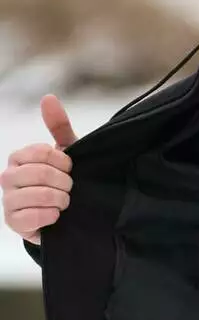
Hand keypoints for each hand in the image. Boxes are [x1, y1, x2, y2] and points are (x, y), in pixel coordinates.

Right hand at [1, 94, 77, 244]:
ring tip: (64, 202)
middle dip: (64, 182)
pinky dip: (51, 215)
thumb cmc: (63, 181)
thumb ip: (58, 126)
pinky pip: (32, 216)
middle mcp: (8, 177)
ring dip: (60, 200)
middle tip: (70, 188)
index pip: (42, 152)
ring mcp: (8, 200)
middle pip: (40, 173)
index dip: (63, 162)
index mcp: (19, 158)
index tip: (70, 169)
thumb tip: (48, 98)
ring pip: (38, 195)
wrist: (66, 216)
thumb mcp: (66, 154)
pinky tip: (56, 216)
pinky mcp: (13, 222)